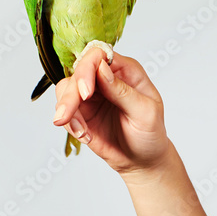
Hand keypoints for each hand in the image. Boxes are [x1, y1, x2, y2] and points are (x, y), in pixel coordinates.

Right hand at [52, 46, 169, 178]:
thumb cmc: (151, 134)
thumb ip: (123, 90)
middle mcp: (105, 79)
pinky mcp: (81, 112)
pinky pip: (65, 111)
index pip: (99, 54)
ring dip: (67, 111)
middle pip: (78, 72)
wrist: (142, 161)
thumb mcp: (145, 112)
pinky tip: (86, 137)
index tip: (86, 93)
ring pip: (65, 89)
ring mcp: (91, 95)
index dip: (88, 68)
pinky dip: (70, 124)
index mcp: (125, 71)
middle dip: (70, 95)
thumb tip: (101, 68)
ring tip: (81, 132)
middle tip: (67, 116)